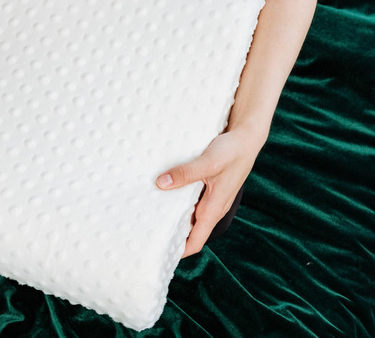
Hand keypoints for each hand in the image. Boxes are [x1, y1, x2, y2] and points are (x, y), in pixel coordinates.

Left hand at [155, 127, 266, 257]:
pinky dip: (177, 203)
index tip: (159, 254)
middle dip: (170, 235)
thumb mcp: (208, 162)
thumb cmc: (232, 151)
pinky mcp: (208, 188)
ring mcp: (211, 199)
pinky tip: (161, 195)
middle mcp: (212, 208)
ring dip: (172, 218)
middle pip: (190, 231)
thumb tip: (161, 184)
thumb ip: (186, 174)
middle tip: (145, 235)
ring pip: (189, 216)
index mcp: (213, 209)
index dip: (179, 251)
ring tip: (147, 216)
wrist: (247, 137)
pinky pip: (190, 202)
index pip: (196, 242)